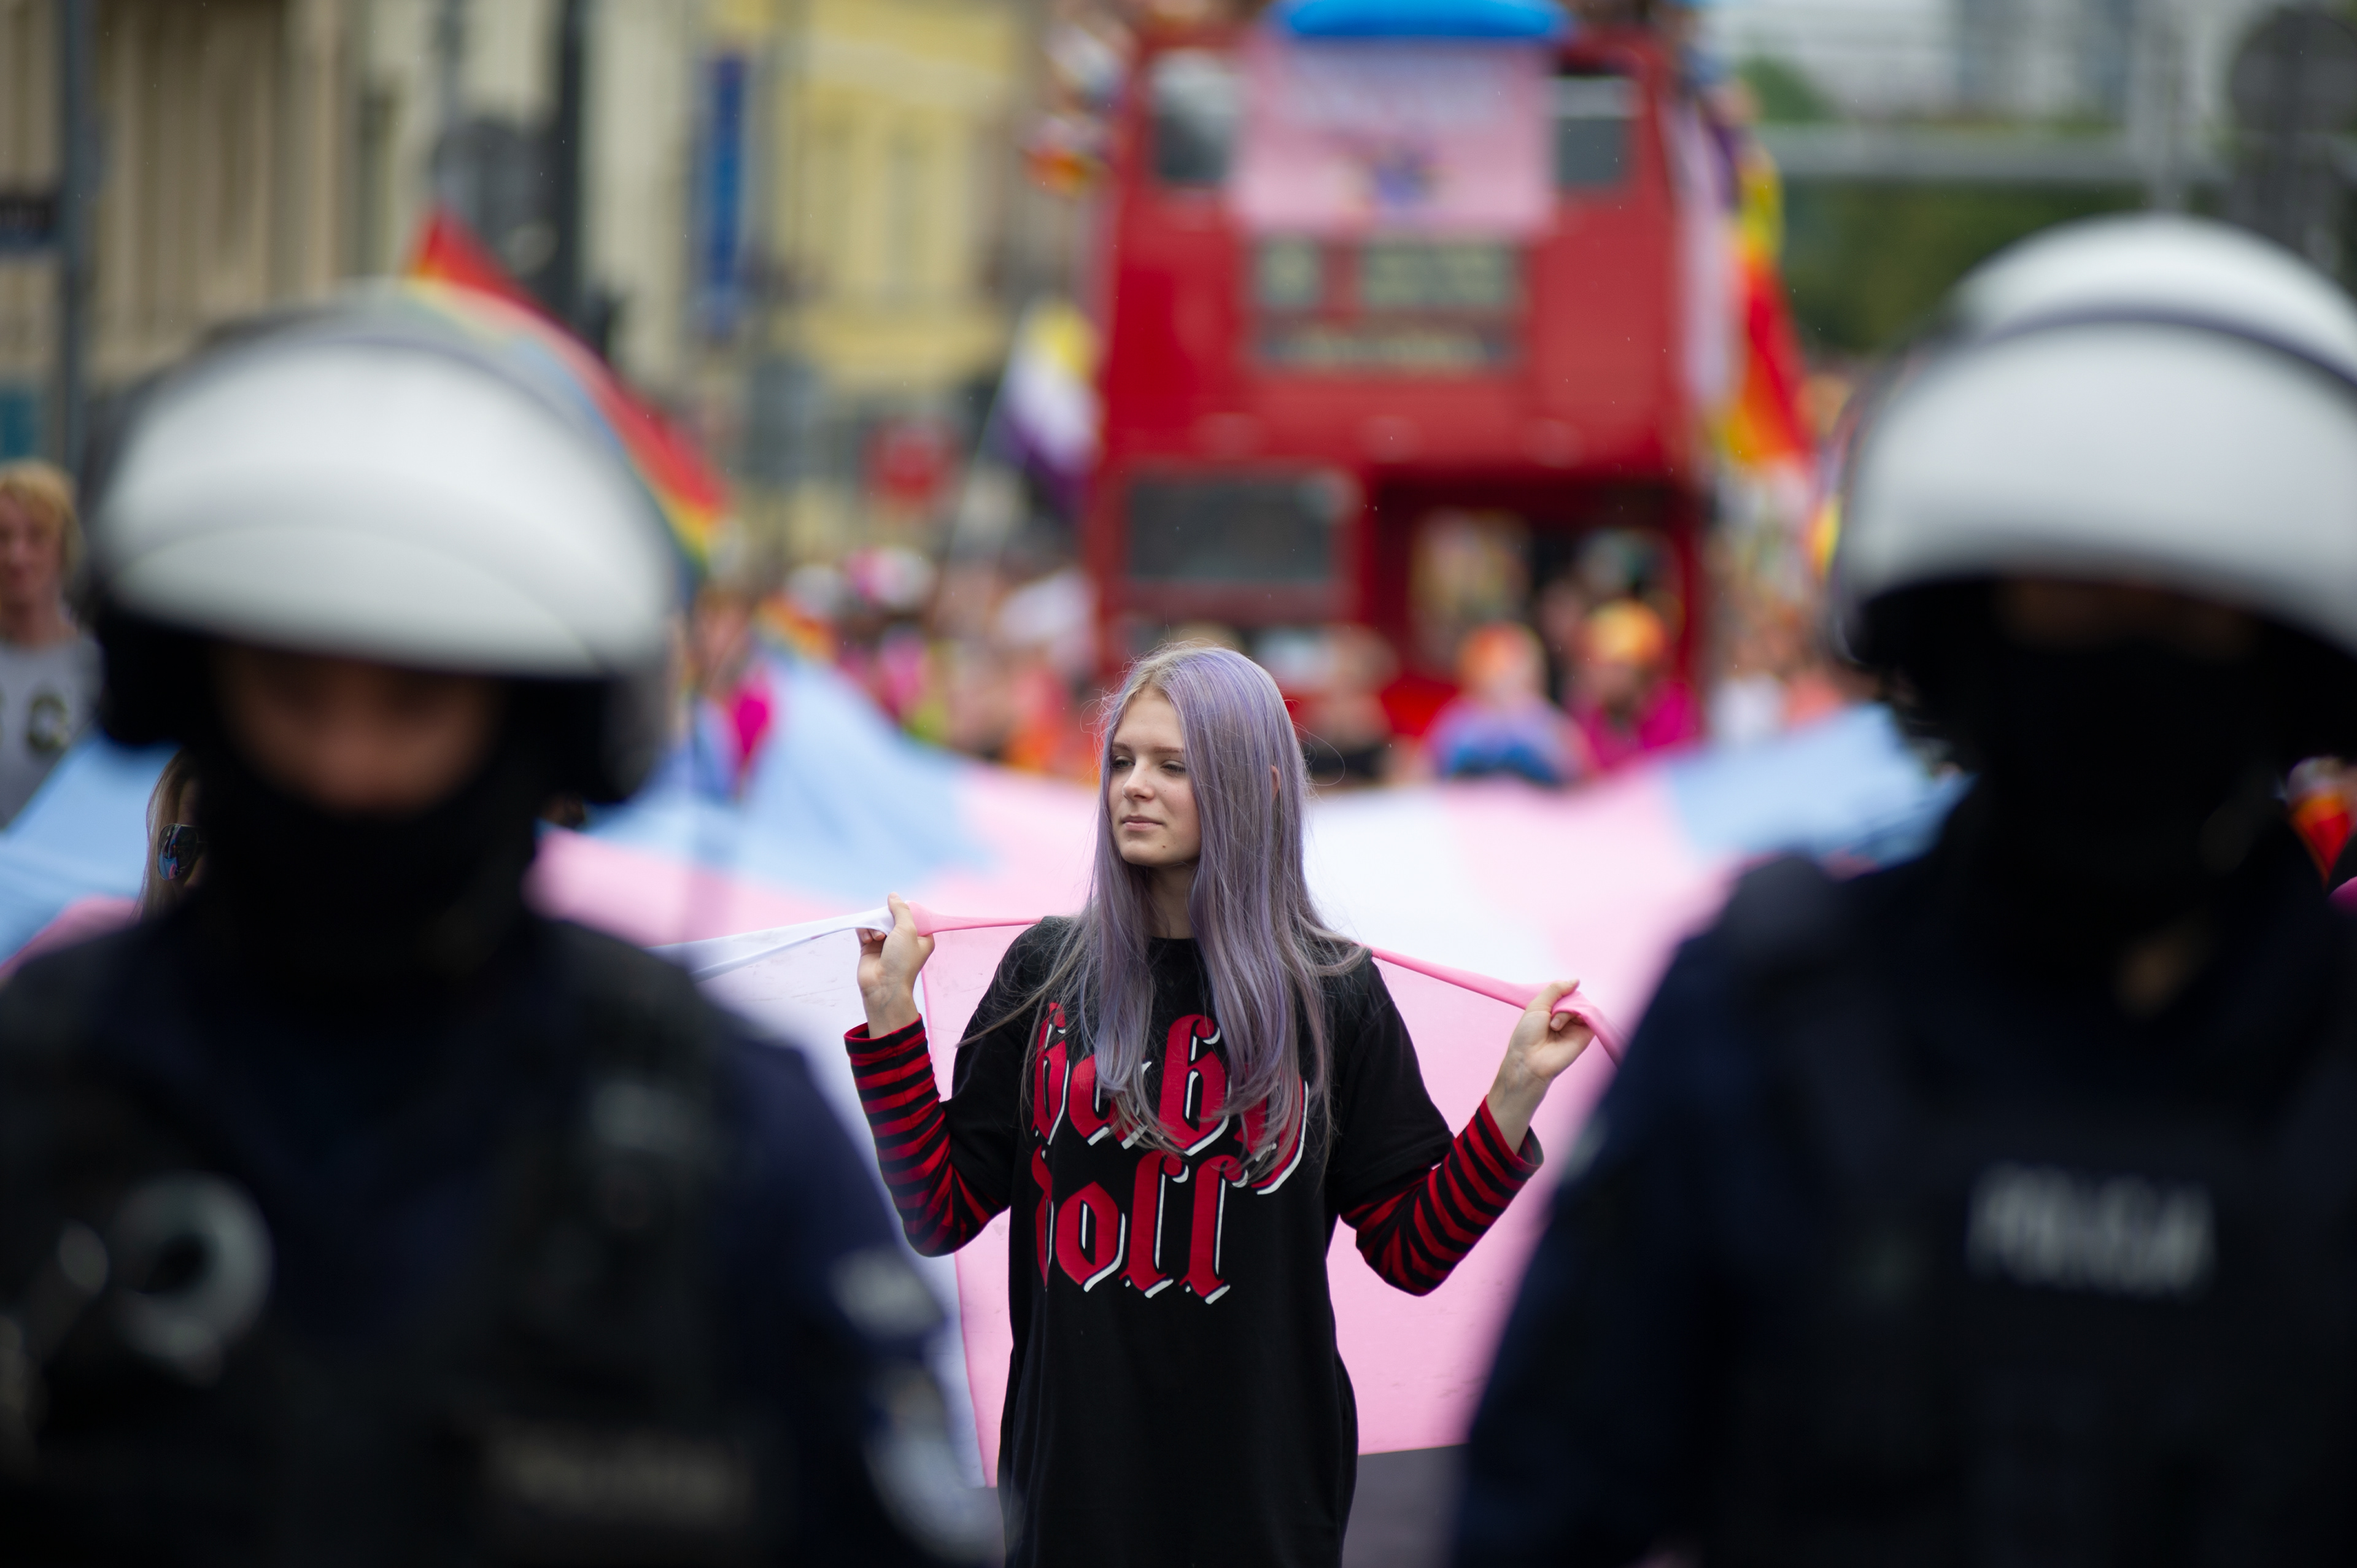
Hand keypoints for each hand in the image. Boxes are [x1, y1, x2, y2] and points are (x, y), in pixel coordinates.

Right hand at [856, 894, 933, 1037]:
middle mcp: (904, 940)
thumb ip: (901, 910)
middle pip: (893, 916)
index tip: (898, 911)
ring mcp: (886, 944)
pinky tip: (868, 940)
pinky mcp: (869, 948)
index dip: (905, 910)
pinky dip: (865, 931)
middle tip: (885, 924)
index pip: (913, 915)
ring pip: (877, 922)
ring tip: (877, 937)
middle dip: (886, 917)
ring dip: (875, 925)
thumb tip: (893, 895)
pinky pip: (865, 930)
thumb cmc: (901, 961)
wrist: (883, 987)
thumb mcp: (907, 930)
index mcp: (921, 937)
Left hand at [1485, 981, 1594, 1152]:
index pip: (1565, 992)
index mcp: (1552, 1010)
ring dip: (1568, 1011)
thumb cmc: (1527, 1035)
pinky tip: (1566, 1023)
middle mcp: (1566, 1017)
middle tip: (1550, 1018)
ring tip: (1554, 1026)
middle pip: (1575, 997)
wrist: (1530, 1062)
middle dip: (1563, 1003)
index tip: (1548, 1004)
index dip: (1559, 992)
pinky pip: (1592, 1016)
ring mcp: (1576, 1026)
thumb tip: (1576, 980)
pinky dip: (1582, 1015)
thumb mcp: (1537, 1005)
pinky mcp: (1586, 1035)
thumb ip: (1556, 990)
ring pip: (1582, 1005)